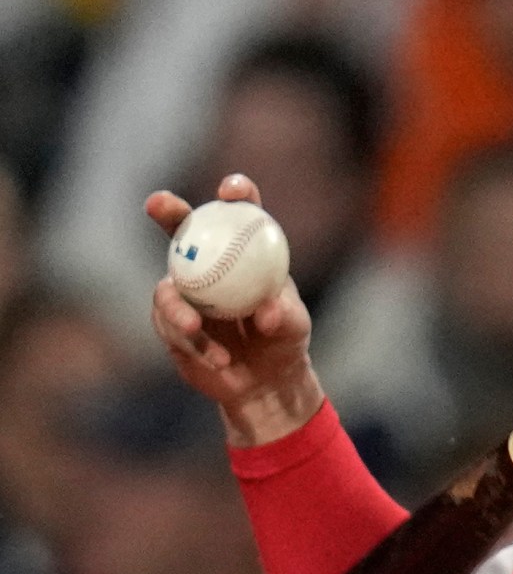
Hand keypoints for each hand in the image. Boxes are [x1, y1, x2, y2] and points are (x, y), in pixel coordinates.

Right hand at [145, 174, 322, 446]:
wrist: (263, 382)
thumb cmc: (283, 342)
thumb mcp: (293, 328)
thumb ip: (283, 316)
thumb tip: (266, 311)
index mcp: (242, 254)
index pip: (238, 215)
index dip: (235, 194)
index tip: (232, 190)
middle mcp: (207, 266)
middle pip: (182, 231)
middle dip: (168, 212)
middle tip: (158, 203)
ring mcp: (184, 293)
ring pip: (167, 289)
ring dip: (177, 307)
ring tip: (195, 327)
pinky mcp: (170, 324)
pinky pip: (172, 327)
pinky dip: (196, 344)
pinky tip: (219, 360)